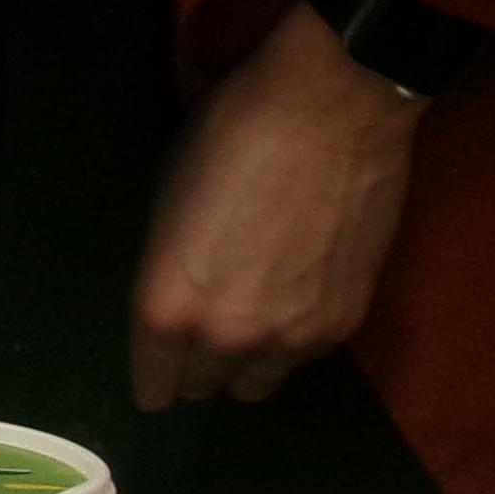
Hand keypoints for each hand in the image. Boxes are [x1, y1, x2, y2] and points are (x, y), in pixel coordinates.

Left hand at [129, 3, 423, 407]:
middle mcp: (227, 335)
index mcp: (170, 305)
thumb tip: (176, 304)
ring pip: (256, 384)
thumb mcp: (168, 199)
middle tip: (204, 336)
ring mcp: (291, 337)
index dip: (151, 379)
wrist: (334, 105)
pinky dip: (293, 342)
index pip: (152, 380)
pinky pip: (303, 358)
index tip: (155, 376)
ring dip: (246, 364)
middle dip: (197, 368)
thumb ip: (169, 269)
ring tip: (251, 324)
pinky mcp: (343, 324)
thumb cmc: (233, 133)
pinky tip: (296, 299)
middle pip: (202, 387)